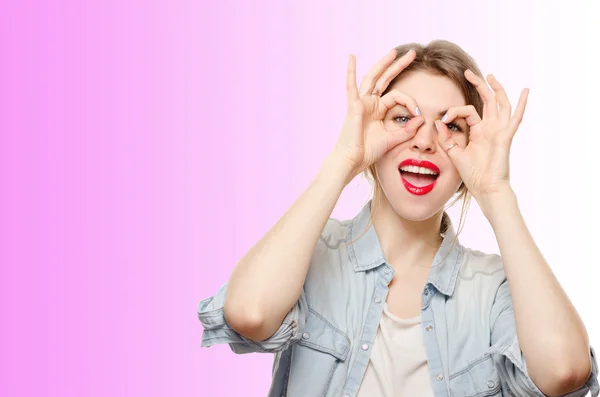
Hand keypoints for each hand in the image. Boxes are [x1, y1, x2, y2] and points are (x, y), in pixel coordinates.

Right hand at [333, 49, 424, 178]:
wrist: (352, 161)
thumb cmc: (368, 152)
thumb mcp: (392, 139)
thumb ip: (407, 130)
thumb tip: (421, 119)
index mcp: (378, 110)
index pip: (398, 96)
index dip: (411, 102)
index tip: (419, 114)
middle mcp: (369, 103)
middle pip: (386, 79)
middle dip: (399, 66)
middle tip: (413, 53)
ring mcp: (361, 103)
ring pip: (373, 78)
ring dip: (383, 63)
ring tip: (394, 51)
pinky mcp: (354, 106)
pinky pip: (351, 86)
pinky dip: (350, 71)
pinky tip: (352, 57)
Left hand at [435, 70, 528, 207]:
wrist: (486, 189)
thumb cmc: (473, 175)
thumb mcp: (455, 154)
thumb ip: (446, 139)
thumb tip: (438, 122)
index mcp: (479, 132)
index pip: (467, 111)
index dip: (454, 111)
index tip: (443, 118)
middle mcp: (491, 128)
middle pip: (486, 101)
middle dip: (479, 85)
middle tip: (467, 72)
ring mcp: (499, 131)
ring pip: (501, 104)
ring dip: (496, 89)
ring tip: (490, 75)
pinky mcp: (505, 137)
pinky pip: (515, 118)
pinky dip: (521, 105)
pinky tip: (525, 91)